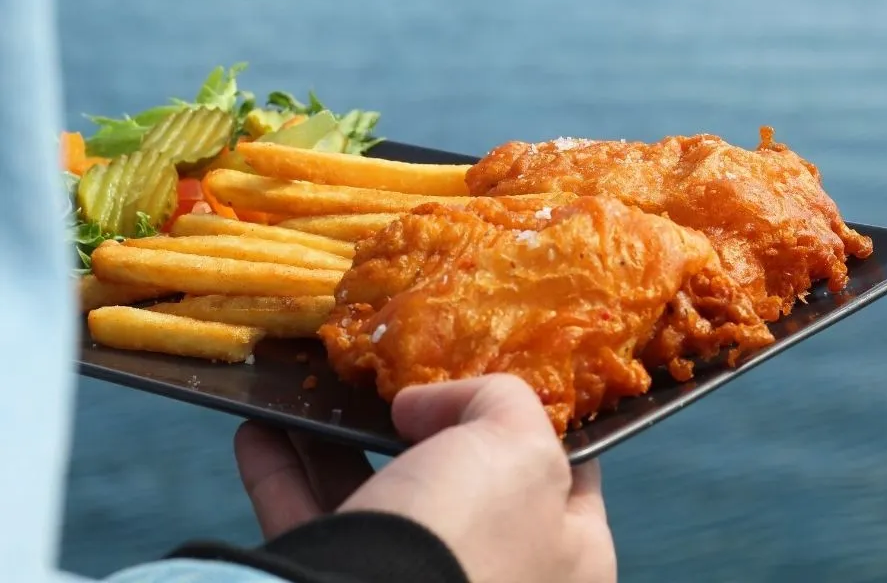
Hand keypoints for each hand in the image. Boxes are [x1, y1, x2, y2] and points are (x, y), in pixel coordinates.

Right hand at [235, 374, 616, 582]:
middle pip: (461, 484)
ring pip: (378, 503)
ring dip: (336, 444)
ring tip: (316, 394)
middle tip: (397, 384)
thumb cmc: (466, 539)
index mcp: (570, 560)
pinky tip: (260, 432)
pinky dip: (283, 476)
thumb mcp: (518, 447)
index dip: (533, 421)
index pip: (569, 477)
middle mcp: (500, 580)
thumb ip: (502, 400)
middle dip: (420, 427)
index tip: (491, 379)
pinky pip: (312, 527)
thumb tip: (429, 405)